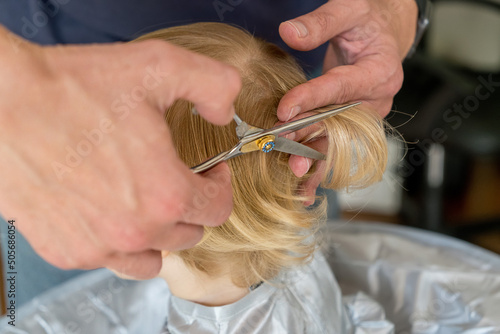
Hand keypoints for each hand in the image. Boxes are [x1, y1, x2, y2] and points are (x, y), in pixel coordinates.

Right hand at [0, 26, 240, 278]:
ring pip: (152, 259)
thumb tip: (225, 113)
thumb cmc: (73, 88)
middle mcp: (135, 231)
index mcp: (166, 194)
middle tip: (177, 179)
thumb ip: (213, 86)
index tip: (209, 171)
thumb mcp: (159, 67)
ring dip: (159, 235)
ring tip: (148, 204)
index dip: (220, 186)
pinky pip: (108, 260)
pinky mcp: (65, 250)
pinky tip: (108, 210)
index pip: (218, 210)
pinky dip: (117, 242)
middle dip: (190, 207)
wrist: (2, 105)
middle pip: (188, 235)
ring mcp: (98, 246)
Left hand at [277, 0, 417, 196]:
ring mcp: (366, 115)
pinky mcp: (354, 123)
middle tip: (285, 149)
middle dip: (311, 136)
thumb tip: (289, 32)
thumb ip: (321, 22)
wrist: (382, 34)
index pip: (341, 87)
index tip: (285, 109)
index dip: (312, 98)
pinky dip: (319, 160)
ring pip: (338, 139)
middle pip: (340, 121)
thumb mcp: (349, 9)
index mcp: (380, 71)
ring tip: (294, 173)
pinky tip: (305, 183)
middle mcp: (376, 99)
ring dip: (314, 156)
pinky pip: (336, 142)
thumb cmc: (367, 21)